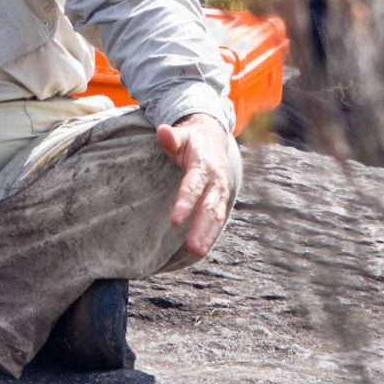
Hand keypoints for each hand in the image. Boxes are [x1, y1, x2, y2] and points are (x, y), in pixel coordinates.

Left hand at [156, 113, 234, 257]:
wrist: (214, 138)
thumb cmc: (191, 140)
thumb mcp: (181, 135)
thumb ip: (171, 137)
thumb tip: (162, 131)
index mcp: (203, 165)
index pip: (193, 187)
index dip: (185, 204)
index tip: (174, 221)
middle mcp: (215, 180)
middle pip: (209, 207)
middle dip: (201, 228)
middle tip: (192, 248)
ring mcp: (220, 191)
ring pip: (216, 216)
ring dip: (209, 235)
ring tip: (198, 252)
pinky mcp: (221, 199)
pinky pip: (218, 218)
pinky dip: (212, 233)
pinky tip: (203, 248)